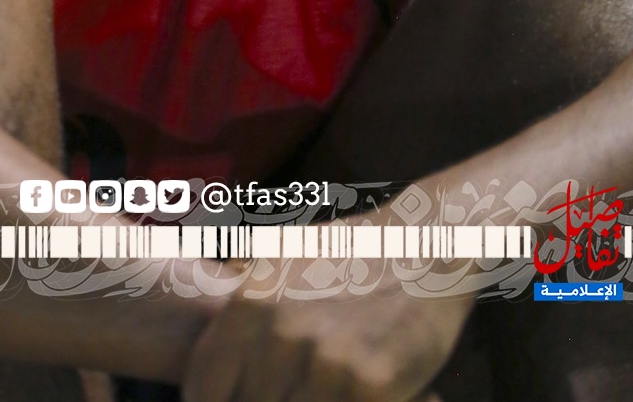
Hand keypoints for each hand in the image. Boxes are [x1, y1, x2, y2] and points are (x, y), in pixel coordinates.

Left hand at [183, 264, 471, 401]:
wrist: (426, 245)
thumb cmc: (351, 250)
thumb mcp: (284, 252)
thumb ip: (243, 288)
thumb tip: (211, 319)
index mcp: (251, 302)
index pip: (205, 384)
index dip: (210, 400)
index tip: (225, 400)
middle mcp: (282, 334)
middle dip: (263, 399)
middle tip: (285, 388)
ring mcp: (327, 364)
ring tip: (318, 389)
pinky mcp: (371, 388)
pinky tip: (347, 395)